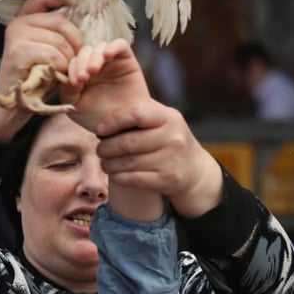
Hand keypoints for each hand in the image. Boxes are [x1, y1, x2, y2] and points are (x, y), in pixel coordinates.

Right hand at [0, 0, 82, 141]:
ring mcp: (16, 36)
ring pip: (59, 40)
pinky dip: (61, 67)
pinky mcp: (17, 52)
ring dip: (69, 59)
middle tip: (77, 59)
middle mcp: (18, 23)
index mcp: (24, 19)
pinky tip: (58, 76)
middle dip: (75, 42)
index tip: (75, 4)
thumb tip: (79, 13)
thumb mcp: (47, 49)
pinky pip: (52, 55)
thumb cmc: (37, 76)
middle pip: (60, 21)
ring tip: (67, 71)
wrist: (16, 102)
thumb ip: (55, 32)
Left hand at [59, 39, 151, 132]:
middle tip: (83, 77)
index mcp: (79, 75)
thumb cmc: (100, 119)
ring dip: (94, 57)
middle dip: (81, 63)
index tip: (74, 83)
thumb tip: (66, 75)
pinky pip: (119, 44)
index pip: (71, 63)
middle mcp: (94, 65)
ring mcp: (110, 61)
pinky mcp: (126, 59)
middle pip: (83, 52)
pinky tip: (107, 56)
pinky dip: (112, 47)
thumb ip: (67, 90)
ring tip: (93, 71)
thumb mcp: (76, 107)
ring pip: (98, 47)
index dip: (71, 69)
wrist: (125, 126)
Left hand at [93, 102, 223, 217]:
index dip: (113, 122)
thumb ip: (138, 116)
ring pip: (128, 162)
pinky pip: (134, 179)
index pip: (136, 114)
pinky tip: (115, 174)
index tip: (99, 130)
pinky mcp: (168, 179)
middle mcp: (173, 137)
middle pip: (128, 142)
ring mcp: (172, 159)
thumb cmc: (167, 139)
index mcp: (169, 117)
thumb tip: (101, 116)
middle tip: (99, 150)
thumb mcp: (161, 121)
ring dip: (109, 164)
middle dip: (106, 147)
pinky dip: (119, 177)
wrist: (194, 169)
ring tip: (104, 162)